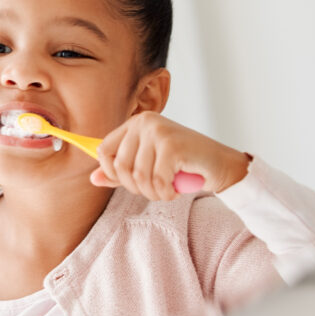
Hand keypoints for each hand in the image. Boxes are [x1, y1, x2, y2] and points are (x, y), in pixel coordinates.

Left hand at [89, 112, 248, 200]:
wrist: (221, 165)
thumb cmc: (184, 164)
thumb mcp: (147, 166)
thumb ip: (120, 171)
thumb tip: (93, 179)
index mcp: (135, 123)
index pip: (104, 150)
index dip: (112, 173)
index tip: (130, 182)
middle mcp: (145, 122)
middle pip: (120, 166)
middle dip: (136, 187)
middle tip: (155, 189)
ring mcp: (159, 132)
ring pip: (139, 176)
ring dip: (153, 192)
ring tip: (167, 190)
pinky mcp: (172, 146)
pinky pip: (157, 181)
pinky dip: (166, 193)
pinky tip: (175, 190)